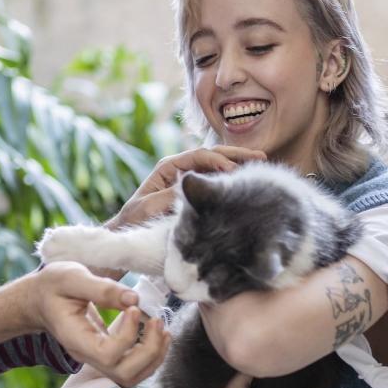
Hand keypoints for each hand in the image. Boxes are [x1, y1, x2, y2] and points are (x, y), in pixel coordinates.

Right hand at [26, 262, 169, 386]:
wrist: (39, 299)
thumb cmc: (52, 286)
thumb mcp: (71, 277)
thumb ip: (102, 288)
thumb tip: (134, 299)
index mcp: (75, 338)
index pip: (107, 354)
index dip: (128, 335)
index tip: (133, 308)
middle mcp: (86, 355)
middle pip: (123, 373)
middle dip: (148, 350)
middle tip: (156, 320)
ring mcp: (97, 358)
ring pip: (131, 375)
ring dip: (154, 355)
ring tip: (162, 329)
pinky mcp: (107, 353)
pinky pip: (133, 366)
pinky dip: (151, 354)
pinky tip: (157, 333)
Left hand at [107, 146, 265, 228]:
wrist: (127, 232)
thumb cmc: (135, 220)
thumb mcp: (151, 207)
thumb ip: (172, 195)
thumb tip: (196, 186)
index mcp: (168, 167)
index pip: (200, 156)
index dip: (219, 160)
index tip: (235, 171)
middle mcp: (179, 169)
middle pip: (212, 155)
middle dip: (236, 154)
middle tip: (260, 156)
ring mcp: (187, 179)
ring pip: (216, 166)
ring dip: (237, 163)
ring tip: (260, 162)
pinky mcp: (193, 192)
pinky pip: (215, 181)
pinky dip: (231, 178)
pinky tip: (247, 179)